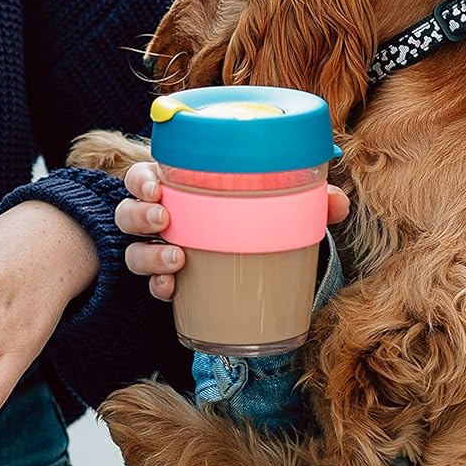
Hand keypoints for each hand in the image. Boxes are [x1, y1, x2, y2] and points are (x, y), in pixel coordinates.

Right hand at [115, 162, 350, 300]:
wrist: (251, 262)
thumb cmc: (255, 218)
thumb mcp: (278, 206)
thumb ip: (307, 201)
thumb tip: (336, 202)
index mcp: (180, 187)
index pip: (145, 174)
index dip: (142, 178)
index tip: (157, 185)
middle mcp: (162, 216)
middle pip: (128, 210)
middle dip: (141, 214)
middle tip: (164, 220)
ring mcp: (160, 251)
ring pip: (132, 251)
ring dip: (148, 255)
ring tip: (176, 260)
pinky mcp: (168, 281)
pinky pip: (151, 286)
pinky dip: (159, 288)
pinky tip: (172, 291)